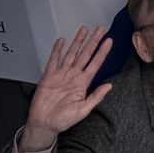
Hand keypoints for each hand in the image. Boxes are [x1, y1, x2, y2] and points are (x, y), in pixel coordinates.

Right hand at [22, 25, 115, 147]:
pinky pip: (53, 60)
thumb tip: (109, 86)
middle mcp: (73, 76)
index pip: (95, 63)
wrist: (44, 124)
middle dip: (93, 41)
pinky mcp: (49, 76)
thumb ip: (96, 97)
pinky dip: (57, 50)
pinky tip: (61, 41)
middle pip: (85, 54)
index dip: (102, 52)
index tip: (109, 41)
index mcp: (82, 83)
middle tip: (101, 28)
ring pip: (71, 54)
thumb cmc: (63, 120)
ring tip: (84, 29)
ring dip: (77, 41)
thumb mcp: (82, 110)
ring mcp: (61, 74)